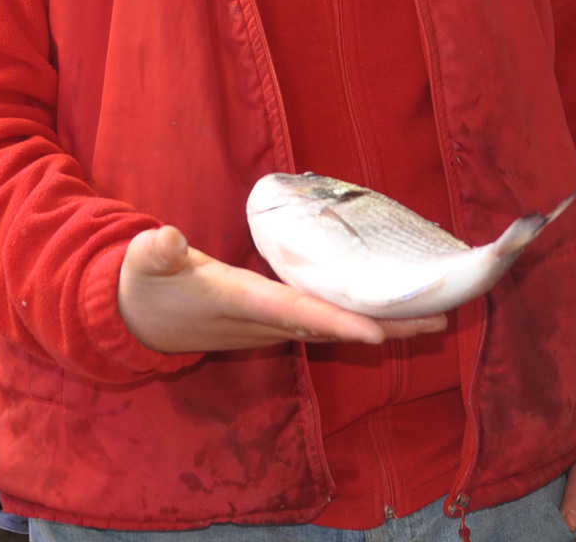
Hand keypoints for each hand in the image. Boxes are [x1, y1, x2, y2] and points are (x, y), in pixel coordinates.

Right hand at [116, 225, 445, 353]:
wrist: (135, 321)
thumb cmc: (144, 285)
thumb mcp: (143, 263)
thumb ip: (156, 252)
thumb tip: (168, 240)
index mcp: (237, 302)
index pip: (294, 312)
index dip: (335, 323)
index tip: (378, 334)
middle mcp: (263, 320)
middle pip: (332, 325)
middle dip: (384, 326)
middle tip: (440, 321)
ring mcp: (271, 323)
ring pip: (335, 325)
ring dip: (382, 324)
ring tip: (434, 317)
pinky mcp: (273, 318)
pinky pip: (326, 320)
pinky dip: (359, 317)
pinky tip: (390, 310)